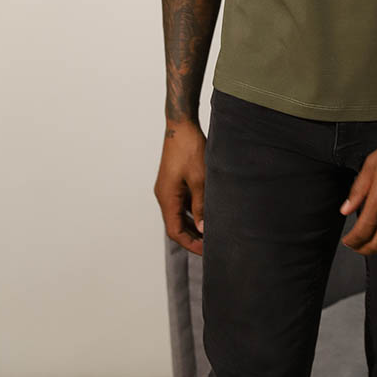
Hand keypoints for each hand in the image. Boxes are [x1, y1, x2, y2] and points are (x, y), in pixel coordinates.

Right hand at [153, 119, 206, 256]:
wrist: (181, 125)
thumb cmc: (190, 149)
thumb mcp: (200, 179)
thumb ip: (201, 205)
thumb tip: (204, 229)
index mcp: (167, 197)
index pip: (175, 231)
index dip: (190, 244)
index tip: (206, 251)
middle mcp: (164, 195)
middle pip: (175, 225)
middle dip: (192, 237)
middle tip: (212, 245)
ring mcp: (168, 188)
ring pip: (179, 214)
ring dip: (193, 224)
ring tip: (211, 232)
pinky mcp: (173, 181)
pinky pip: (181, 203)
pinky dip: (192, 211)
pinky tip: (207, 212)